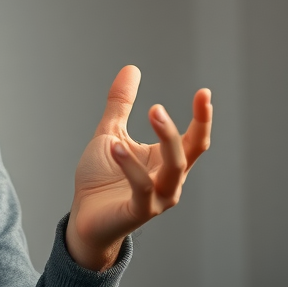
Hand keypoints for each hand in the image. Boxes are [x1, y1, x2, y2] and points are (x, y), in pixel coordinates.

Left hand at [66, 65, 211, 270]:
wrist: (83, 218)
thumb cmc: (101, 179)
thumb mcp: (111, 133)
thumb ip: (121, 104)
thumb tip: (132, 68)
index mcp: (166, 161)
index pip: (195, 139)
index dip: (203, 117)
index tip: (204, 92)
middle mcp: (169, 180)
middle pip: (188, 152)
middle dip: (177, 128)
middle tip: (157, 106)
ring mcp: (158, 199)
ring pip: (173, 169)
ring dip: (164, 141)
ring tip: (149, 113)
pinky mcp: (139, 212)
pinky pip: (142, 188)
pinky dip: (131, 166)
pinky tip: (115, 147)